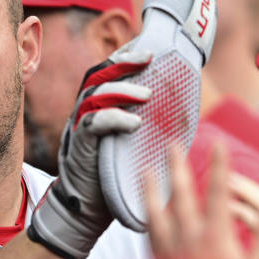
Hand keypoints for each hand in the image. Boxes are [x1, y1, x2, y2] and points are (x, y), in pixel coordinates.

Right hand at [28, 51, 150, 258]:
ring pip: (95, 96)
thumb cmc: (111, 176)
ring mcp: (80, 128)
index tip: (147, 49)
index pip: (106, 73)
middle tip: (149, 56)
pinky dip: (114, 119)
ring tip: (148, 94)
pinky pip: (93, 125)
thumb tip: (178, 113)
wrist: (85, 210)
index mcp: (96, 108)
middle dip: (122, 62)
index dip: (123, 57)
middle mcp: (85, 113)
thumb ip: (143, 125)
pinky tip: (135, 123)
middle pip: (98, 75)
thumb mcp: (128, 144)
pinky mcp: (80, 146)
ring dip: (123, 91)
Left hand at [146, 142, 258, 258]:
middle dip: (176, 166)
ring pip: (156, 212)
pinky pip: (148, 235)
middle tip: (170, 144)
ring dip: (151, 189)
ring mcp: (169, 253)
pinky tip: (146, 214)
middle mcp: (188, 239)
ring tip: (145, 171)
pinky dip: (146, 218)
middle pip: (180, 194)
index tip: (218, 144)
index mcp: (216, 237)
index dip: (219, 166)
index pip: (219, 192)